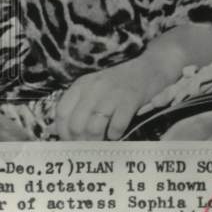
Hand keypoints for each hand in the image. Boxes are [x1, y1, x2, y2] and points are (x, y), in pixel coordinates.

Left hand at [55, 53, 174, 140]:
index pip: (61, 113)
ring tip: (102, 142)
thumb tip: (60, 131)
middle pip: (76, 125)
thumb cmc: (121, 81)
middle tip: (88, 147)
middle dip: (81, 141)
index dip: (63, 132)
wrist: (151, 65)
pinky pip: (116, 125)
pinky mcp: (130, 99)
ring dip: (97, 141)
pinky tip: (117, 133)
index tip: (71, 141)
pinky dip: (115, 134)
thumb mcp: (95, 88)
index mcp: (82, 84)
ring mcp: (112, 93)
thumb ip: (79, 105)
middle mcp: (94, 88)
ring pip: (93, 128)